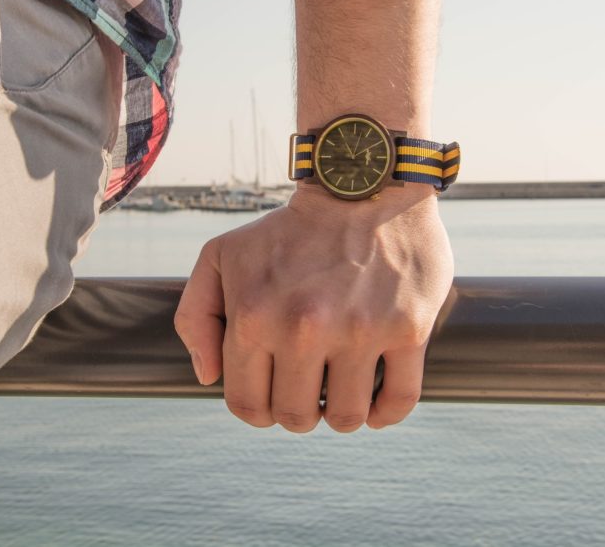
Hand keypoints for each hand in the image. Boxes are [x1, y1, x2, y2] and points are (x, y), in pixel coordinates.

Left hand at [174, 184, 453, 432]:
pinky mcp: (408, 328)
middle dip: (299, 409)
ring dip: (342, 412)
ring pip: (347, 417)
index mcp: (253, 317)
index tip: (274, 391)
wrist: (361, 185)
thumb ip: (196, 316)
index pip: (247, 404)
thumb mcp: (221, 256)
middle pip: (296, 417)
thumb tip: (209, 377)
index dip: (258, 408)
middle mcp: (304, 329)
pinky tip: (376, 400)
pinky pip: (399, 400)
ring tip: (342, 387)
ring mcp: (360, 330)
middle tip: (310, 386)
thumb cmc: (288, 230)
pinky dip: (386, 413)